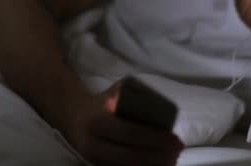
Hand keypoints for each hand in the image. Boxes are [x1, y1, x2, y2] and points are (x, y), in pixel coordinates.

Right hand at [63, 81, 183, 165]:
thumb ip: (134, 94)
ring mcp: (92, 160)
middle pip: (131, 156)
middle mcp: (92, 144)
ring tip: (172, 161)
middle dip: (158, 157)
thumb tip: (161, 103)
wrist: (72, 117)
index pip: (131, 133)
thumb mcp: (114, 91)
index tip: (176, 140)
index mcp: (98, 121)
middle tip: (178, 152)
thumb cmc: (101, 102)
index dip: (156, 139)